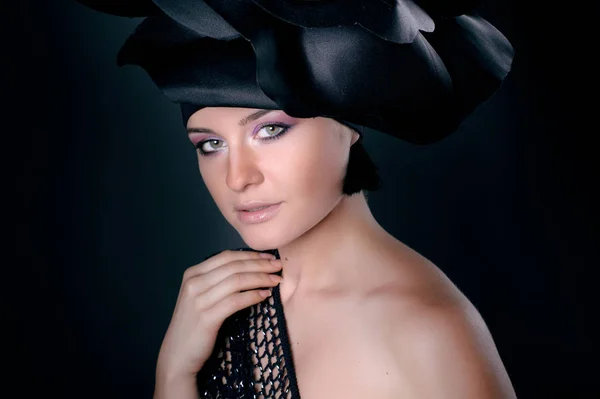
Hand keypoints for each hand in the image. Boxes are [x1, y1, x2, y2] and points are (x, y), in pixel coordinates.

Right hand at [155, 250, 282, 381]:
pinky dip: (253, 296)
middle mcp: (194, 283)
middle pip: (234, 266)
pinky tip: (265, 296)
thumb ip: (217, 281)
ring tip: (276, 280)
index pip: (226, 256)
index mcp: (193, 274)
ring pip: (237, 281)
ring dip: (260, 278)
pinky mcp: (206, 318)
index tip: (269, 257)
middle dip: (260, 264)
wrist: (178, 355)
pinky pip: (235, 301)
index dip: (250, 255)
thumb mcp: (200, 296)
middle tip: (278, 266)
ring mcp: (199, 300)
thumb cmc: (194, 325)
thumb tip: (249, 268)